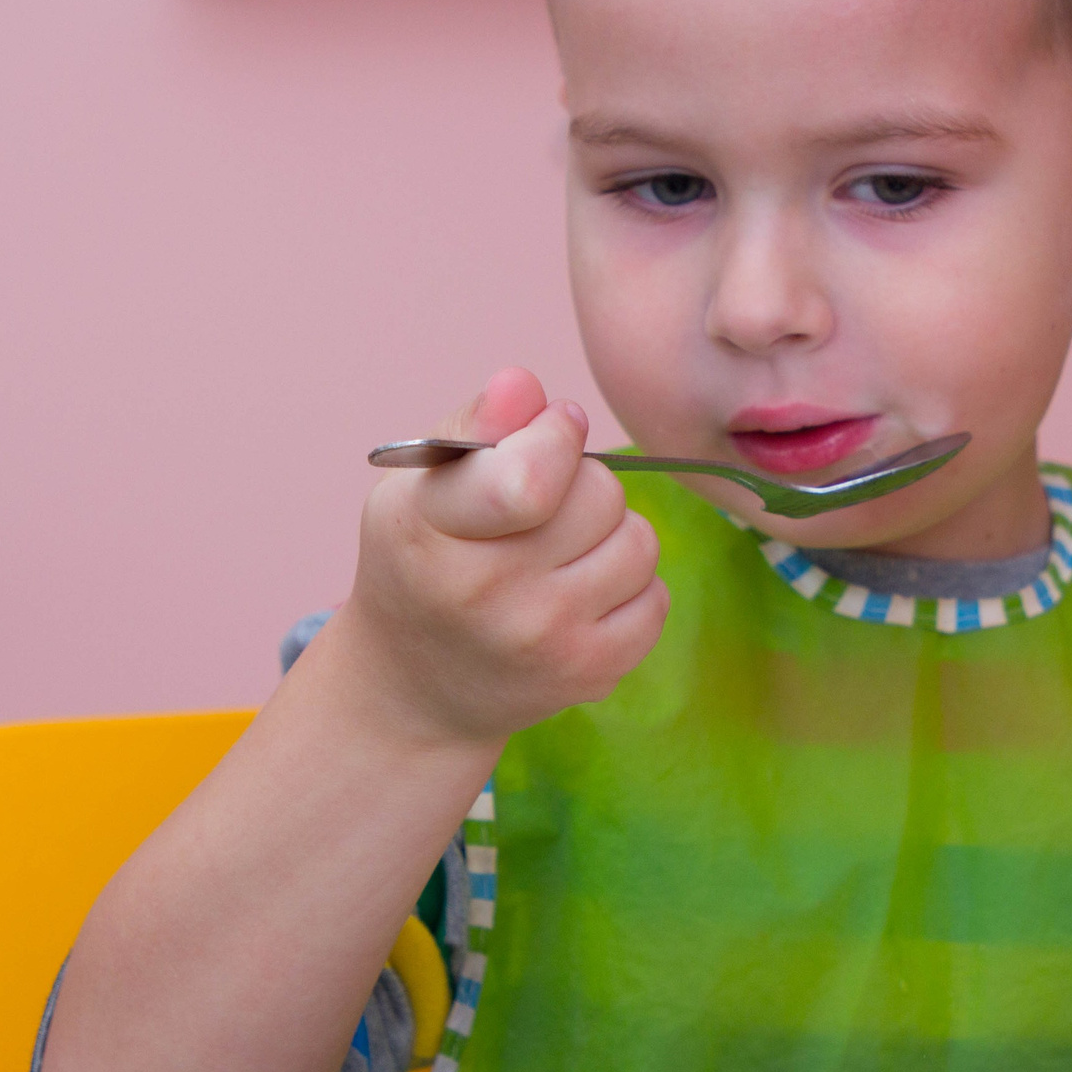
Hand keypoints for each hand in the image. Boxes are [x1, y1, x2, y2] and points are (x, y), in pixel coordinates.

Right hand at [339, 366, 668, 744]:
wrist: (416, 686)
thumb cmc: (423, 563)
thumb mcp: (419, 486)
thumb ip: (476, 426)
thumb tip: (525, 385)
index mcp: (429, 530)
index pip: (531, 477)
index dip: (557, 437)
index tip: (549, 432)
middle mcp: (486, 592)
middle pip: (600, 495)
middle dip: (583, 483)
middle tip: (544, 509)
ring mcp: (542, 639)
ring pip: (638, 542)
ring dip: (611, 534)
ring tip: (564, 552)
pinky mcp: (589, 672)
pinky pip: (656, 597)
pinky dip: (629, 586)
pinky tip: (581, 594)